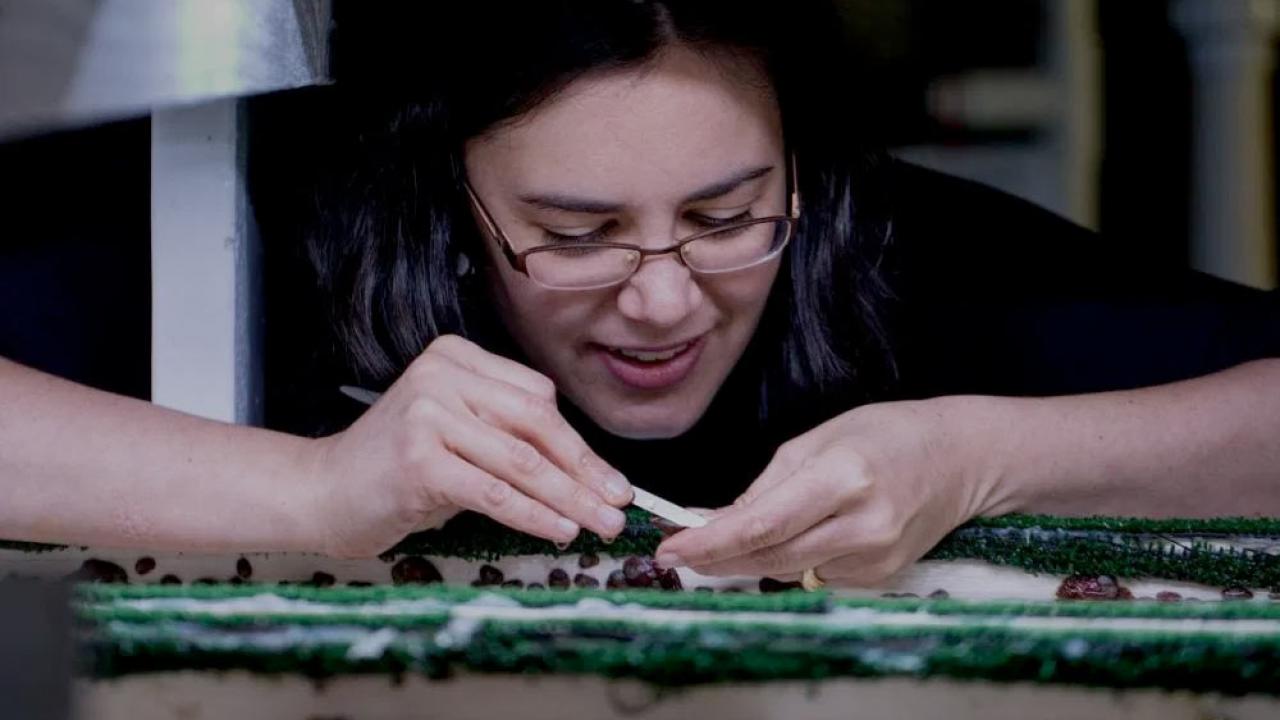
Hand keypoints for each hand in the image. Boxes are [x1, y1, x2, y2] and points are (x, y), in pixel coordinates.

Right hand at [304, 335, 632, 556]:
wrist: (322, 492)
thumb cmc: (395, 470)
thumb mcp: (457, 436)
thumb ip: (509, 437)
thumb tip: (587, 473)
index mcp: (457, 356)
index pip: (538, 399)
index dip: (580, 444)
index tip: (610, 479)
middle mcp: (443, 374)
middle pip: (537, 425)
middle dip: (585, 471)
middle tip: (619, 505)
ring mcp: (429, 412)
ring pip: (522, 461)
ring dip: (570, 498)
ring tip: (600, 523)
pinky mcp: (419, 457)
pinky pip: (494, 491)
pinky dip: (533, 514)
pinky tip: (559, 530)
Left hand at [654, 398, 999, 585]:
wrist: (962, 458)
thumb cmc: (888, 434)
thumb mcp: (819, 439)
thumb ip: (767, 485)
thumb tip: (717, 520)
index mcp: (842, 477)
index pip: (762, 523)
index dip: (710, 542)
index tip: (671, 549)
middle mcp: (862, 523)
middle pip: (769, 555)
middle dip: (717, 555)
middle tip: (679, 549)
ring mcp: (876, 556)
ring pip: (787, 571)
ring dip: (748, 560)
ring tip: (722, 542)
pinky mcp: (883, 576)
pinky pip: (815, 574)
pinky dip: (791, 560)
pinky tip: (795, 537)